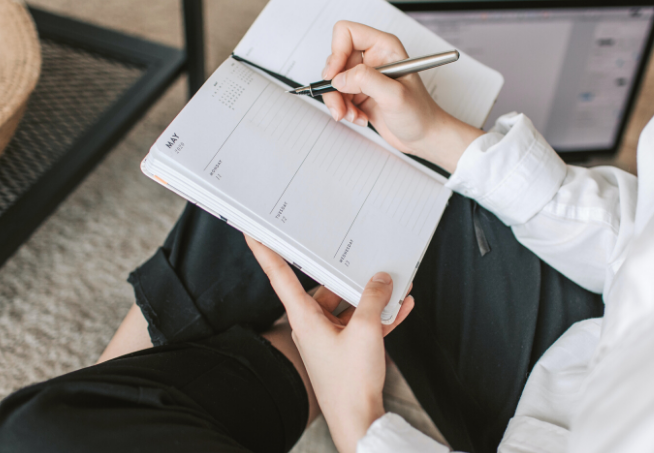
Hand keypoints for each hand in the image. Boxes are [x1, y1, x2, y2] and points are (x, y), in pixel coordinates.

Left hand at [245, 235, 414, 452]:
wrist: (359, 420)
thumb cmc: (351, 383)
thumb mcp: (367, 331)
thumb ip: (374, 299)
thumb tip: (380, 280)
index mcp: (304, 318)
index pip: (279, 275)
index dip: (265, 252)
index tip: (253, 232)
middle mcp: (312, 325)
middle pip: (326, 288)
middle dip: (350, 277)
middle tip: (365, 258)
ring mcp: (328, 338)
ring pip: (348, 307)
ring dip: (372, 298)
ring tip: (396, 284)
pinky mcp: (345, 350)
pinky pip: (361, 324)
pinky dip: (380, 316)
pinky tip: (401, 307)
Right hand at [320, 21, 483, 172]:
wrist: (424, 137)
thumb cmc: (420, 114)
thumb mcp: (395, 95)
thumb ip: (366, 80)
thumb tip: (339, 78)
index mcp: (384, 47)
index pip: (347, 33)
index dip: (336, 52)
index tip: (334, 76)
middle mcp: (373, 58)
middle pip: (335, 59)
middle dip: (335, 85)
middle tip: (341, 104)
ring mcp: (365, 76)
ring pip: (334, 80)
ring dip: (338, 101)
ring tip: (353, 115)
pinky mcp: (359, 93)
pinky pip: (337, 96)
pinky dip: (344, 110)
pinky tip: (359, 117)